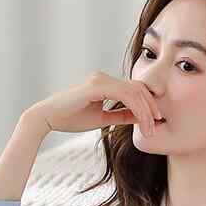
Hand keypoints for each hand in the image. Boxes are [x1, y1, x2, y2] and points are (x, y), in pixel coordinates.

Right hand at [28, 71, 163, 136]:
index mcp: (105, 84)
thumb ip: (120, 116)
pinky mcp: (97, 86)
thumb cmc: (70, 118)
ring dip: (146, 110)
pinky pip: (124, 95)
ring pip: (134, 91)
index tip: (154, 121)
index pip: (133, 90)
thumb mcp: (101, 119)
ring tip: (151, 127)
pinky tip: (141, 121)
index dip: (147, 104)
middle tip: (158, 124)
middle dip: (151, 107)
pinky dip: (136, 108)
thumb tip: (139, 117)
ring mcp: (100, 80)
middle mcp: (104, 78)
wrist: (48, 118)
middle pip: (138, 88)